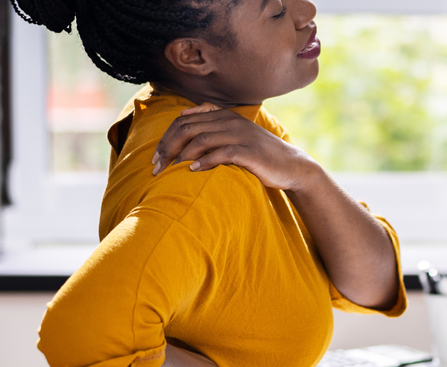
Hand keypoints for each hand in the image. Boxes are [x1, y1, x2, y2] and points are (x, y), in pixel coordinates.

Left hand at [152, 103, 323, 191]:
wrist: (291, 166)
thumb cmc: (259, 154)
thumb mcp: (235, 135)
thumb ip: (212, 126)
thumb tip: (183, 119)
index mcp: (224, 115)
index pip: (184, 119)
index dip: (166, 137)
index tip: (156, 157)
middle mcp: (230, 121)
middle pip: (187, 128)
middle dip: (168, 147)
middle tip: (156, 167)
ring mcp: (240, 135)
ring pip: (200, 139)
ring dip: (181, 156)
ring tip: (170, 170)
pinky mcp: (248, 151)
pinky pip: (220, 153)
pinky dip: (203, 162)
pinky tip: (192, 171)